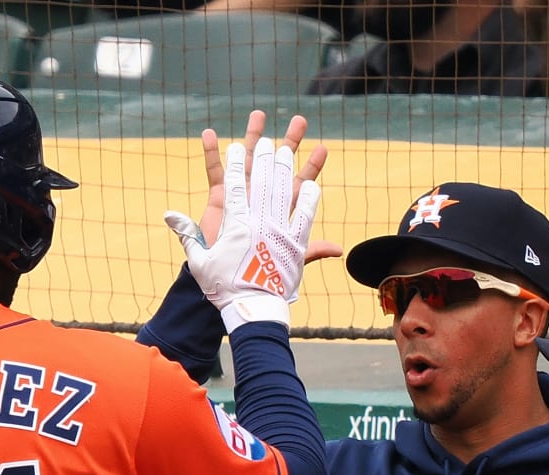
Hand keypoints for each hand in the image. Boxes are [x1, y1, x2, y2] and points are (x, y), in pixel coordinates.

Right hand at [197, 111, 341, 263]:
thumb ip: (311, 250)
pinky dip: (211, 154)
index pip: (298, 186)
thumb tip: (339, 249)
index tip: (324, 149)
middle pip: (277, 168)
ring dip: (254, 138)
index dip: (311, 169)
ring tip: (259, 114)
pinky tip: (210, 134)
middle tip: (300, 120)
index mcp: (279, 213)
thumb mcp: (288, 261)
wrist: (232, 287)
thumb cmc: (258, 276)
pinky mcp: (219, 201)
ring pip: (249, 163)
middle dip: (289, 144)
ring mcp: (241, 198)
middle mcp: (261, 201)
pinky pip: (215, 173)